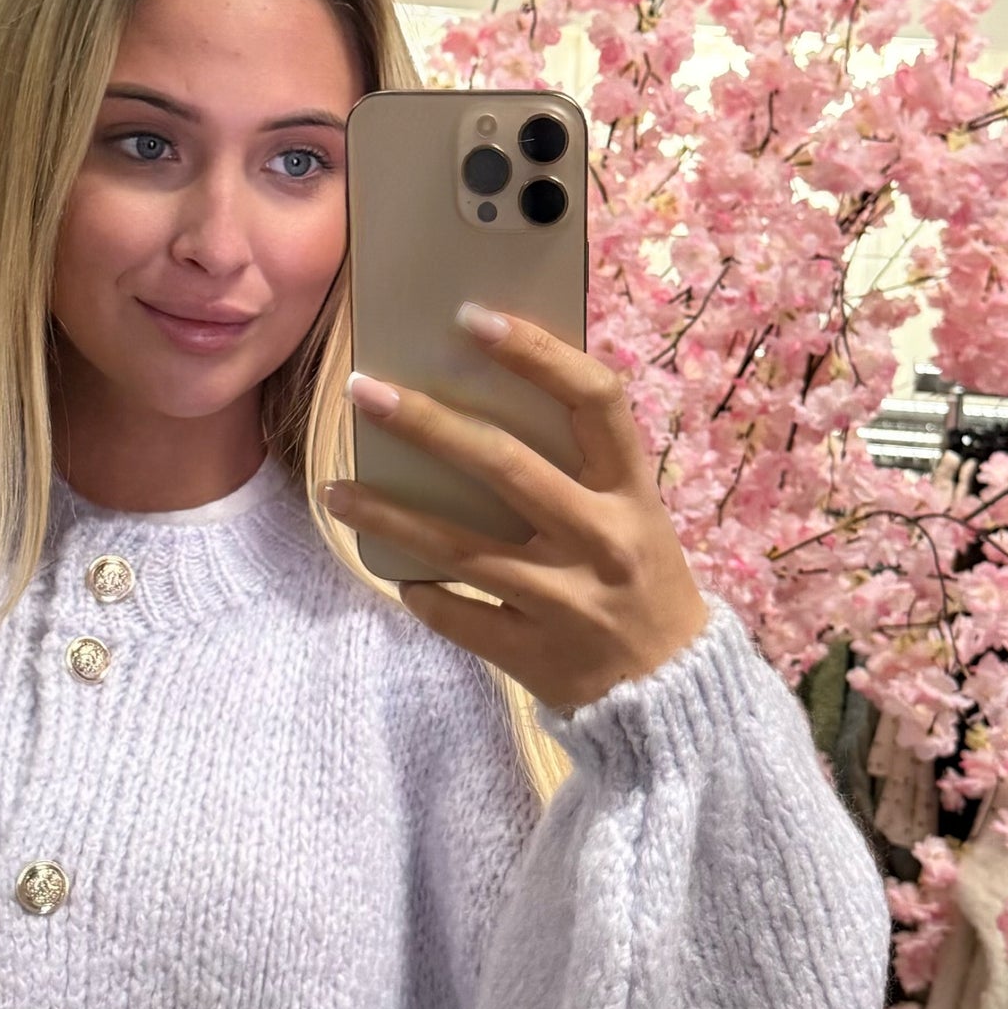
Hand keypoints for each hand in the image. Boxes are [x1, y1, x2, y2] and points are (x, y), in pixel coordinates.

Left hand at [323, 307, 707, 712]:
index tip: (473, 318)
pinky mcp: (533, 653)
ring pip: (459, 548)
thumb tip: (480, 398)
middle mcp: (602, 538)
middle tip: (362, 391)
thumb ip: (578, 467)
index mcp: (633, 491)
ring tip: (334, 491)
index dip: (537, 353)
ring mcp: (566, 600)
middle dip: (426, 424)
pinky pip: (456, 616)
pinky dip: (421, 592)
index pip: (595, 400)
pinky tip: (398, 574)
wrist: (674, 690)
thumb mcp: (634, 514)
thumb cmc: (641, 578)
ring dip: (389, 515)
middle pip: (504, 466)